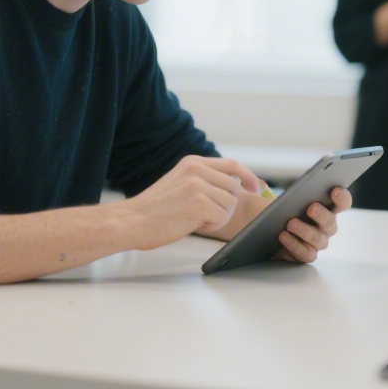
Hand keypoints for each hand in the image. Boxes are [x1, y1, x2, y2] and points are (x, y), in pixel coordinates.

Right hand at [119, 156, 262, 250]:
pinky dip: (213, 226)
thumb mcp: (180, 182)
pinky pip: (223, 217)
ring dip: (218, 217)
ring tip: (194, 219)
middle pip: (235, 188)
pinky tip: (193, 225)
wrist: (131, 221)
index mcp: (193, 162)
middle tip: (205, 216)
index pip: (232, 164)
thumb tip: (235, 186)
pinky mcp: (199, 204)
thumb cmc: (154, 209)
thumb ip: (203, 179)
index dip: (248, 176)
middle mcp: (197, 169)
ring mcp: (199, 185)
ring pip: (231, 204)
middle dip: (226, 206)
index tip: (256, 187)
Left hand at [271, 187, 352, 263]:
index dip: (342, 197)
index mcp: (325, 207)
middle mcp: (324, 227)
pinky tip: (283, 236)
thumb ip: (278, 187)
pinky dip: (294, 245)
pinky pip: (305, 254)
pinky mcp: (303, 255)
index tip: (334, 190)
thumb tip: (264, 185)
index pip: (341, 203)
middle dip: (322, 214)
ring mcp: (315, 242)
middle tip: (311, 207)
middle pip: (331, 223)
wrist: (254, 226)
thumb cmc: (270, 207)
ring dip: (306, 231)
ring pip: (319, 240)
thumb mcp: (273, 193)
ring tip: (290, 223)